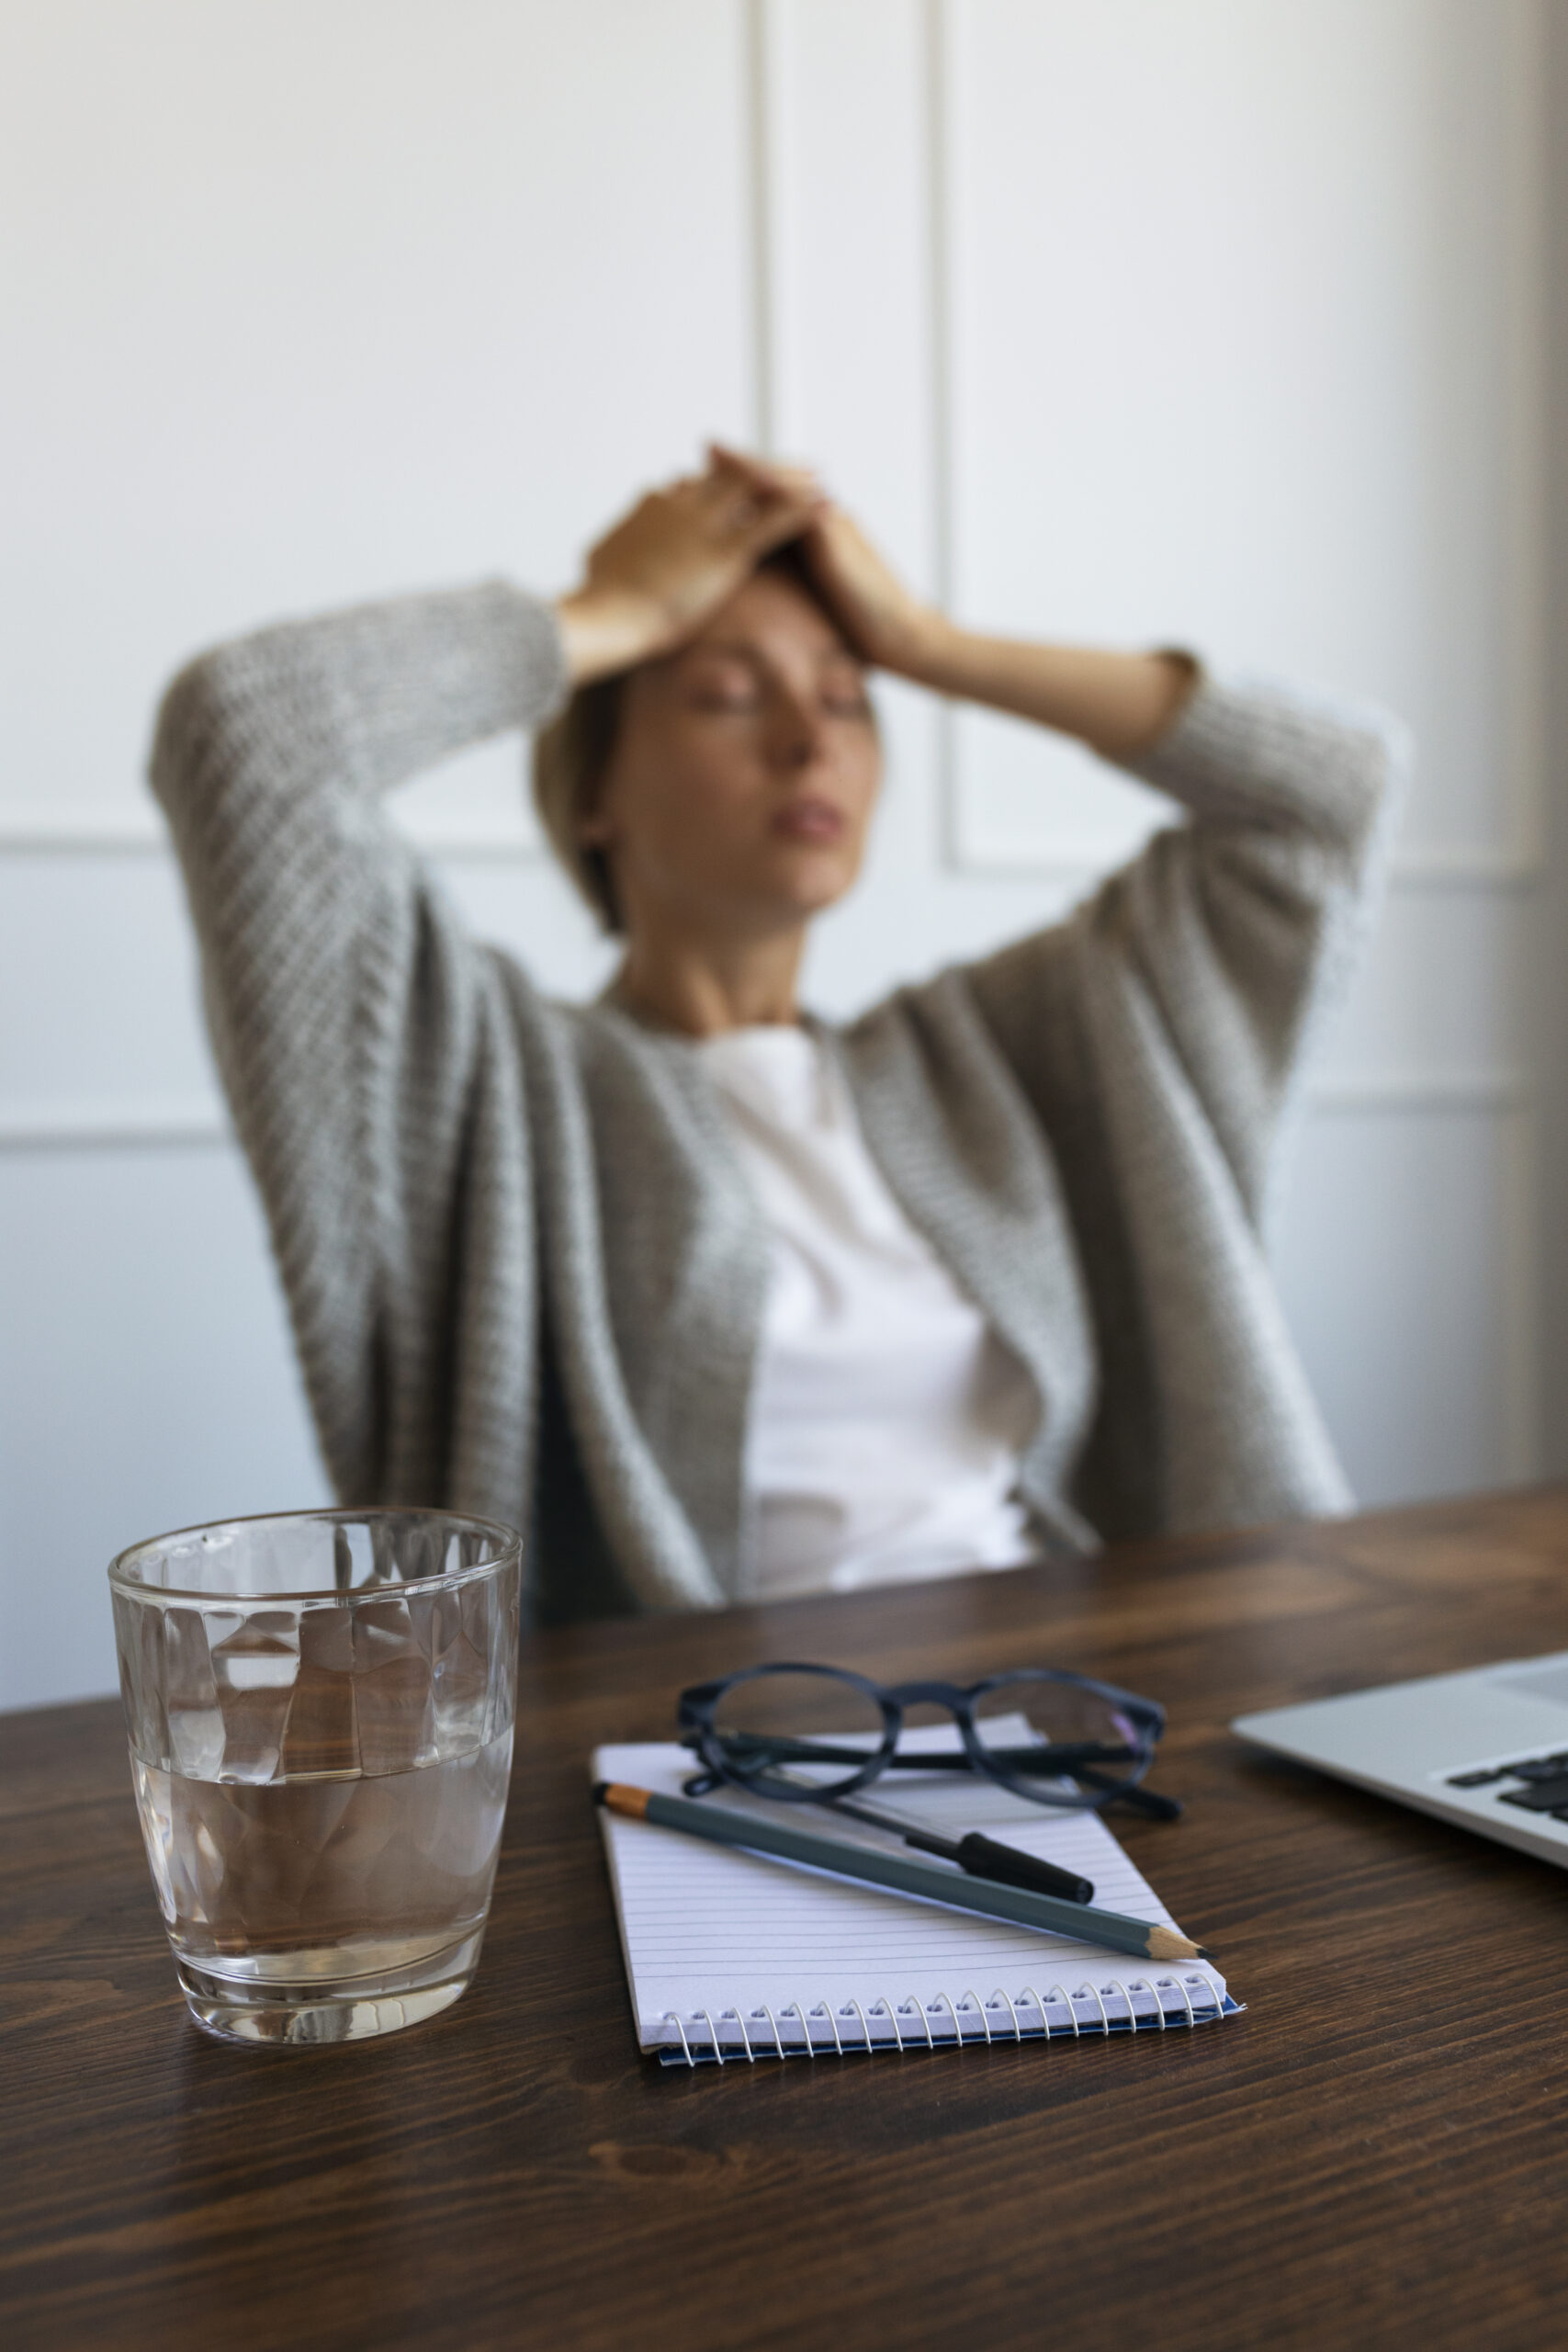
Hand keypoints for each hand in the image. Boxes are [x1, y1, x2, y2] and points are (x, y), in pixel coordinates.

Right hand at [556, 455, 824, 684]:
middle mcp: (681, 503)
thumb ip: (616, 541)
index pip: (693, 484)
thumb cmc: (597, 598)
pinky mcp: (723, 552)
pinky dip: (804, 512)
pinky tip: (828, 509)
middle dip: (763, 468)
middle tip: (791, 467)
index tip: (741, 483)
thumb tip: (605, 543)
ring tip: (820, 479)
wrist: (606, 615)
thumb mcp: (600, 558)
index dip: (720, 482)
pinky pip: (773, 523)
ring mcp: (704, 524)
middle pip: (731, 473)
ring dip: (791, 481)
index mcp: (654, 505)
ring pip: (758, 488)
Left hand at [707, 444, 945, 677]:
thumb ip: (795, 583)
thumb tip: (762, 591)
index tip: (709, 475)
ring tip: (718, 453)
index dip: (744, 485)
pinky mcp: (836, 538)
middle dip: (743, 464)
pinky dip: (773, 493)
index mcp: (816, 533)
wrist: (900, 636)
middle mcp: (824, 519)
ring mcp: (831, 524)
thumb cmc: (858, 627)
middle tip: (708, 445)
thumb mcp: (817, 598)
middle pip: (778, 483)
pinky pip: (800, 507)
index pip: (775, 500)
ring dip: (752, 467)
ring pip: (787, 487)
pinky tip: (746, 485)